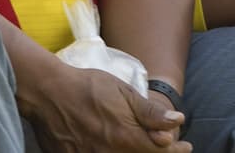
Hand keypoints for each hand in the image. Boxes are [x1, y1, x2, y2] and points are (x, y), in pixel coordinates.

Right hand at [21, 62, 188, 151]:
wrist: (48, 93)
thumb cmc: (88, 87)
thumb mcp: (123, 92)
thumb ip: (149, 112)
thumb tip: (177, 122)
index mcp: (125, 137)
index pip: (159, 151)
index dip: (175, 151)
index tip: (186, 147)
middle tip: (171, 148)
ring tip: (147, 148)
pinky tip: (119, 149)